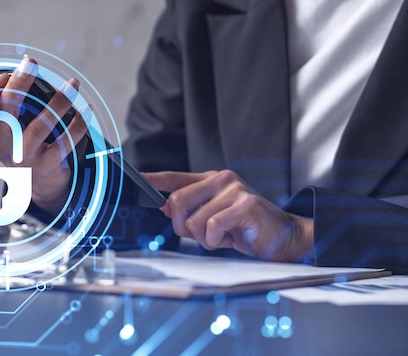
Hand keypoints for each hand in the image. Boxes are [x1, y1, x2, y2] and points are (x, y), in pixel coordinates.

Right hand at [0, 50, 88, 213]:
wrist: (39, 181)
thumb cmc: (18, 137)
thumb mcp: (3, 114)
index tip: (4, 74)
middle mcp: (1, 145)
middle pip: (6, 110)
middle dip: (19, 82)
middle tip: (31, 62)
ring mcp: (24, 156)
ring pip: (41, 124)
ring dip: (59, 101)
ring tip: (73, 84)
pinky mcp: (46, 165)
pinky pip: (65, 140)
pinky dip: (78, 123)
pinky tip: (85, 107)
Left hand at [143, 170, 313, 261]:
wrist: (283, 237)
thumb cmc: (246, 228)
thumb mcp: (213, 217)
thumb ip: (191, 210)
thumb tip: (162, 207)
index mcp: (210, 180)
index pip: (174, 177)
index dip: (152, 180)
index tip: (135, 179)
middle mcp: (220, 179)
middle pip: (176, 202)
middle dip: (181, 227)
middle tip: (201, 236)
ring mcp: (233, 189)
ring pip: (194, 220)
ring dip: (204, 239)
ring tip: (222, 237)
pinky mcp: (245, 204)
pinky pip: (213, 226)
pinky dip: (217, 240)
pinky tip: (230, 238)